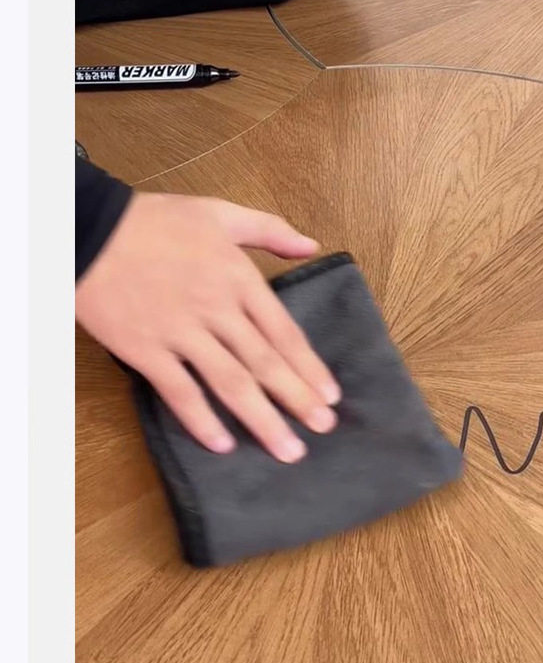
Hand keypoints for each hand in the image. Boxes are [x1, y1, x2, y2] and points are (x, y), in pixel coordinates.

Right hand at [75, 192, 340, 460]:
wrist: (91, 229)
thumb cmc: (154, 220)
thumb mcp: (218, 213)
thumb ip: (269, 229)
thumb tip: (311, 246)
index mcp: (237, 277)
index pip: (283, 331)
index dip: (309, 366)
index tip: (330, 394)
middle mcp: (216, 309)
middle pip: (265, 362)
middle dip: (298, 399)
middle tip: (324, 429)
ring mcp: (181, 333)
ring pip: (231, 383)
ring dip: (263, 420)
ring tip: (288, 449)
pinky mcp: (146, 350)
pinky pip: (179, 392)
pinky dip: (201, 421)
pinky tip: (222, 445)